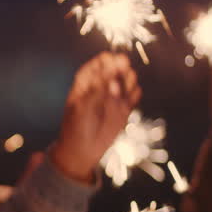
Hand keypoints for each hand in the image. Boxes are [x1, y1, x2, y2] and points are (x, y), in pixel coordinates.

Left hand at [51, 52, 141, 182]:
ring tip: (121, 94)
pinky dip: (134, 95)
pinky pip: (135, 94)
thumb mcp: (84, 105)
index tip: (117, 62)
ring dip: (129, 82)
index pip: (101, 62)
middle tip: (120, 79)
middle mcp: (102, 85)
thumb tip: (113, 66)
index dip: (109, 60)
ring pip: (129, 78)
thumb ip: (99, 86)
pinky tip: (126, 104)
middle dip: (122, 70)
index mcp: (86, 81)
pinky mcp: (125, 106)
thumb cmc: (76, 128)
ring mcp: (114, 95)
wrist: (82, 151)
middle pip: (118, 67)